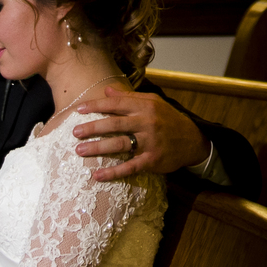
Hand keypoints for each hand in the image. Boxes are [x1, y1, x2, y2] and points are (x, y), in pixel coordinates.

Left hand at [69, 83, 208, 181]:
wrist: (192, 139)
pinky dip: (113, 172)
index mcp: (146, 106)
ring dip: (98, 148)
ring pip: (119, 145)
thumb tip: (106, 91)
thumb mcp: (152, 102)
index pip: (117, 104)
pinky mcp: (152, 160)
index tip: (79, 110)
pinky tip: (97, 176)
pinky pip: (129, 167)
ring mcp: (149, 142)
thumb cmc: (168, 119)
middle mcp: (147, 122)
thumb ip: (129, 97)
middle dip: (93, 128)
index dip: (97, 106)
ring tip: (80, 151)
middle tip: (74, 132)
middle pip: (115, 124)